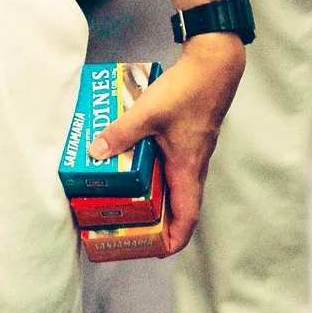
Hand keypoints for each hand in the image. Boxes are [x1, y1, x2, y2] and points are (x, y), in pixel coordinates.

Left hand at [87, 34, 244, 252]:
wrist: (215, 62)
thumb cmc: (189, 90)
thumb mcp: (149, 112)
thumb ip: (121, 132)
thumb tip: (95, 151)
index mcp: (187, 170)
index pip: (187, 219)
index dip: (173, 240)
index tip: (154, 250)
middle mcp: (193, 165)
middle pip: (179, 206)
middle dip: (158, 221)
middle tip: (132, 226)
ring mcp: (193, 150)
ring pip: (175, 184)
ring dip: (156, 194)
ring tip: (128, 194)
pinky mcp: (189, 135)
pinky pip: (173, 163)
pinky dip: (156, 169)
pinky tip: (137, 155)